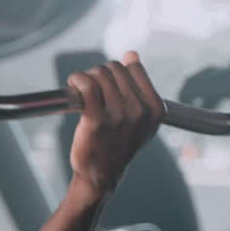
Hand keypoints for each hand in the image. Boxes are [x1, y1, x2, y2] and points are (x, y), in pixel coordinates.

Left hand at [65, 50, 165, 195]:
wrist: (101, 175)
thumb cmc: (117, 143)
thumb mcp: (139, 117)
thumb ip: (139, 86)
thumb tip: (132, 55)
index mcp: (155, 108)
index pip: (133, 67)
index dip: (117, 73)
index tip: (108, 88)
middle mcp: (140, 111)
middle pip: (114, 68)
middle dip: (100, 76)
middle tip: (92, 94)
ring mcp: (120, 115)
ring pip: (99, 74)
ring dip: (86, 79)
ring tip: (83, 96)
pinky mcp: (97, 121)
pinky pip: (86, 85)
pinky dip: (77, 80)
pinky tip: (73, 85)